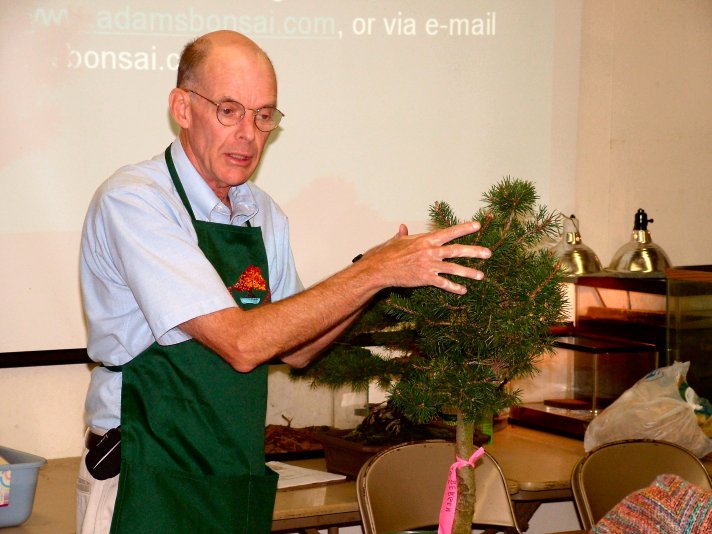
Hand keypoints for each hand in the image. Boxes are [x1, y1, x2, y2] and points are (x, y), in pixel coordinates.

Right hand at [358, 222, 490, 294]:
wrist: (379, 267)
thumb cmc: (387, 252)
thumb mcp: (398, 240)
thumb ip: (404, 234)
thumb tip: (403, 227)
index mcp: (426, 239)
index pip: (449, 232)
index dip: (464, 228)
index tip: (478, 226)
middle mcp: (430, 251)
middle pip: (457, 250)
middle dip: (474, 252)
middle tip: (488, 253)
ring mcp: (429, 265)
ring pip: (454, 268)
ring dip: (469, 272)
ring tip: (481, 276)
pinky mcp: (425, 278)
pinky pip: (443, 284)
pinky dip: (454, 288)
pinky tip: (463, 290)